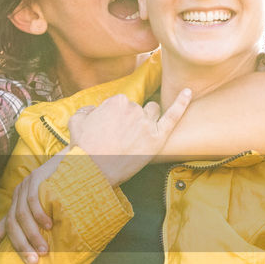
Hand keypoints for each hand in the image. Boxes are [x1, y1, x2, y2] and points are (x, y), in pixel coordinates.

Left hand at [0, 149, 66, 263]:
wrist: (78, 163)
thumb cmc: (68, 195)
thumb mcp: (53, 214)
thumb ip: (45, 230)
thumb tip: (45, 256)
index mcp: (17, 209)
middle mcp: (17, 198)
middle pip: (10, 226)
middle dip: (20, 246)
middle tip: (33, 262)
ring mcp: (25, 187)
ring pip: (21, 215)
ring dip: (32, 235)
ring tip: (43, 250)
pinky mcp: (35, 178)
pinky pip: (32, 200)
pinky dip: (39, 215)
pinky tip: (48, 225)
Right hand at [69, 90, 191, 185]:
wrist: (91, 171)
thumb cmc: (82, 148)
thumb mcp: (75, 122)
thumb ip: (86, 110)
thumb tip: (94, 110)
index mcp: (116, 101)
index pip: (121, 104)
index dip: (115, 117)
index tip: (110, 129)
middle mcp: (134, 109)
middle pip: (136, 109)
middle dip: (130, 119)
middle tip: (119, 138)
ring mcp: (147, 124)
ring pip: (152, 112)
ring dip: (147, 118)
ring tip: (136, 133)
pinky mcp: (157, 139)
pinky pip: (173, 117)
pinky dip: (182, 103)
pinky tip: (189, 92)